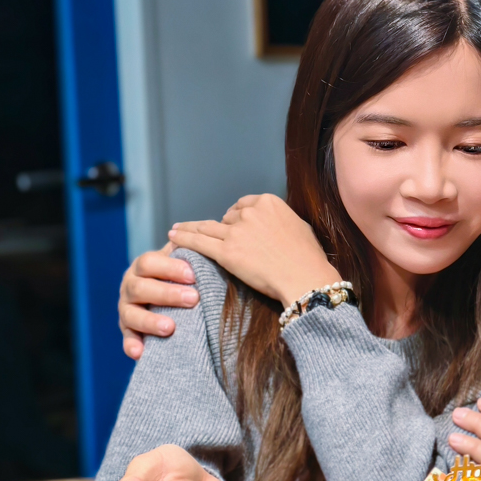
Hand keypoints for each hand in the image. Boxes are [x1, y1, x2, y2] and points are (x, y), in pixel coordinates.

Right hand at [119, 242, 199, 359]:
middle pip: (140, 287)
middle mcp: (130, 286)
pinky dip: (132, 345)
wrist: (175, 303)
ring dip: (150, 321)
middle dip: (167, 294)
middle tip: (193, 298)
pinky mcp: (128, 332)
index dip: (169, 268)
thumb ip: (193, 255)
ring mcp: (127, 309)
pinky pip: (127, 340)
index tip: (193, 275)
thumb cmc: (186, 279)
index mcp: (143, 266)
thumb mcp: (187, 265)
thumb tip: (209, 243)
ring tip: (171, 328)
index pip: (149, 262)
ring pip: (131, 314)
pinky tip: (140, 353)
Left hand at [168, 194, 340, 305]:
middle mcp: (250, 213)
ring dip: (190, 228)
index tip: (235, 227)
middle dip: (223, 229)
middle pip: (227, 218)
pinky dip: (183, 238)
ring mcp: (235, 232)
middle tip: (221, 242)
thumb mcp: (300, 228)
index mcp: (268, 202)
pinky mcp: (226, 252)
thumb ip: (282, 220)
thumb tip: (276, 223)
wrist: (305, 278)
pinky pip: (199, 242)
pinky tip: (173, 236)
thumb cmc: (308, 258)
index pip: (243, 205)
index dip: (238, 218)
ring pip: (207, 227)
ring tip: (176, 230)